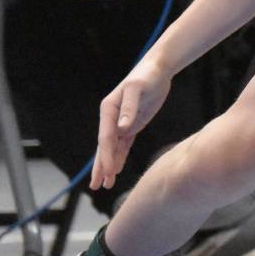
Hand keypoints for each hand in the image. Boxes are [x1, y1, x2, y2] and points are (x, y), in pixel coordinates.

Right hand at [91, 58, 171, 189]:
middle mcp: (112, 117)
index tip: (107, 172)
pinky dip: (119, 157)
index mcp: (108, 109)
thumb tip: (122, 128)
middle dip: (101, 166)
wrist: (157, 70)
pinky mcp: (133, 124)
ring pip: (113, 148)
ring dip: (109, 165)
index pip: (106, 137)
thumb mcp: (137, 88)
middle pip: (104, 146)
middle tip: (96, 186)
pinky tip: (116, 169)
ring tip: (105, 184)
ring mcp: (122, 122)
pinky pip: (124, 144)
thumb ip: (130, 107)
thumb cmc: (146, 76)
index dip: (106, 156)